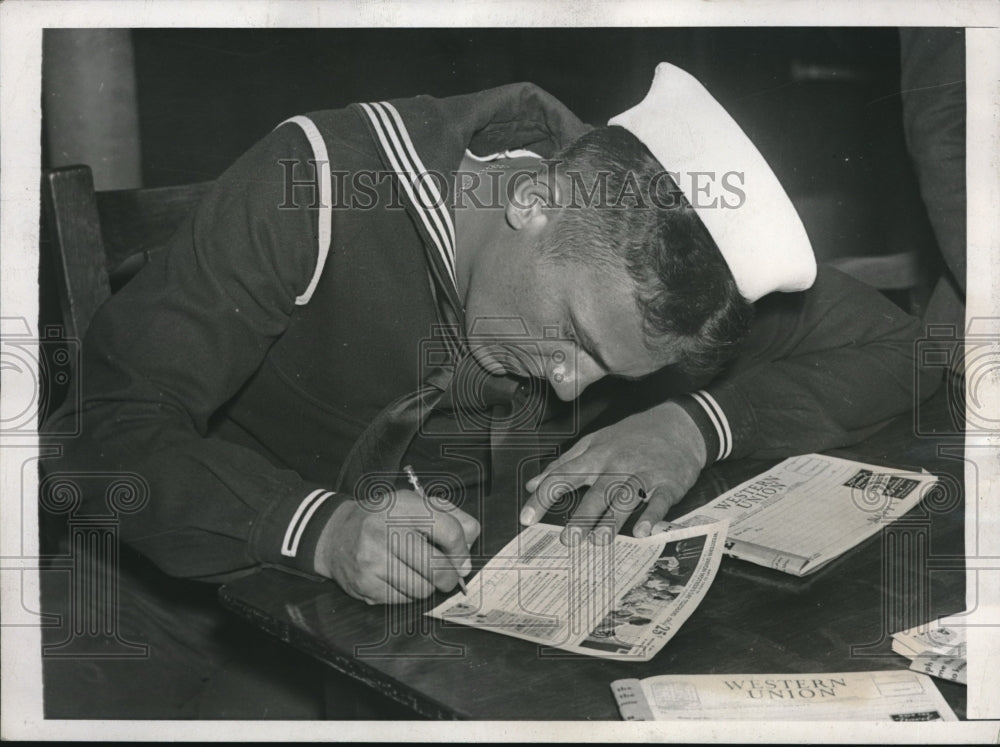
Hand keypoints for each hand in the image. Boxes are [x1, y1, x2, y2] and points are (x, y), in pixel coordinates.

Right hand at [313, 490, 479, 603]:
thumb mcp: (416, 503)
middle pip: (438, 567)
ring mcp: (372, 559)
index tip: (461, 559)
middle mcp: (384, 530)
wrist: (336, 535)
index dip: (462, 550)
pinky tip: (397, 577)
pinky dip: (408, 593)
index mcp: (403, 506)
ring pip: (423, 588)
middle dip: (449, 576)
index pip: (450, 532)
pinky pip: (404, 600)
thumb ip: (451, 515)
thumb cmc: (384, 519)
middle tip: (447, 575)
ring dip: (427, 585)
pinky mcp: (365, 584)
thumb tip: (472, 541)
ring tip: (416, 572)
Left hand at [520, 401, 706, 543]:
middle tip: (568, 540)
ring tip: (600, 541)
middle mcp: (617, 465)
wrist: (679, 425)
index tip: (526, 519)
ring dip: (613, 519)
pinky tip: (643, 532)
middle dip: (582, 515)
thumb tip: (533, 484)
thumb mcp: (593, 443)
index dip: (543, 498)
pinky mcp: (668, 483)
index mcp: (596, 456)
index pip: (563, 477)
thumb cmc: (631, 437)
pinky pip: (659, 500)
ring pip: (626, 497)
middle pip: (597, 491)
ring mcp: (644, 473)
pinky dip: (652, 516)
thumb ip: (563, 464)